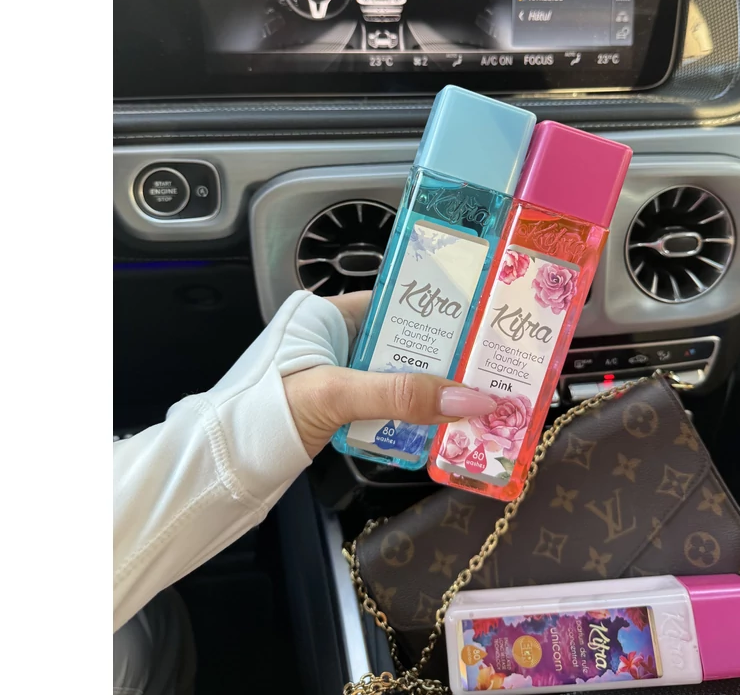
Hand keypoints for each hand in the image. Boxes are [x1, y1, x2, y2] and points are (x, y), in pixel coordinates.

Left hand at [283, 291, 494, 457]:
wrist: (220, 467)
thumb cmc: (266, 411)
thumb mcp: (338, 394)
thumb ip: (401, 395)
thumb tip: (473, 400)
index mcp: (328, 313)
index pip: (396, 303)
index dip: (438, 317)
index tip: (481, 331)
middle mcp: (335, 338)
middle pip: (401, 344)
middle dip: (441, 362)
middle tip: (488, 372)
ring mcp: (336, 374)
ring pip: (396, 378)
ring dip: (428, 393)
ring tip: (476, 400)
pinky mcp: (336, 407)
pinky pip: (384, 404)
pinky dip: (408, 415)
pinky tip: (439, 425)